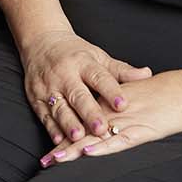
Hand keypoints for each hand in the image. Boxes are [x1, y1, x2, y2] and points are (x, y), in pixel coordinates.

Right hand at [18, 29, 154, 149]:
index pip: (99, 78)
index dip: (111, 92)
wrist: (41, 42)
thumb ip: (121, 70)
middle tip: (101, 128)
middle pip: (78, 96)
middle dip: (89, 113)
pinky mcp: (35, 97)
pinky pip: (44, 115)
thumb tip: (146, 74)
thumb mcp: (98, 57)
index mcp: (83, 63)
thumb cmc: (75, 53)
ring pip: (59, 108)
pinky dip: (51, 128)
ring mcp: (48, 87)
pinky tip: (59, 140)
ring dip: (68, 123)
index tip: (123, 105)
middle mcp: (65, 75)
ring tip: (78, 136)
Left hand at [45, 70, 181, 165]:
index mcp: (113, 101)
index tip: (47, 145)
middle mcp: (116, 110)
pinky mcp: (144, 129)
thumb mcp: (139, 96)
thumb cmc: (168, 93)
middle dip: (63, 146)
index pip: (82, 117)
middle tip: (44, 160)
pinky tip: (88, 152)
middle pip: (84, 129)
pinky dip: (103, 146)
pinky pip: (120, 140)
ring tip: (55, 160)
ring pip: (97, 136)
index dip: (64, 131)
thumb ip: (121, 106)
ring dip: (75, 150)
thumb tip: (106, 118)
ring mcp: (129, 120)